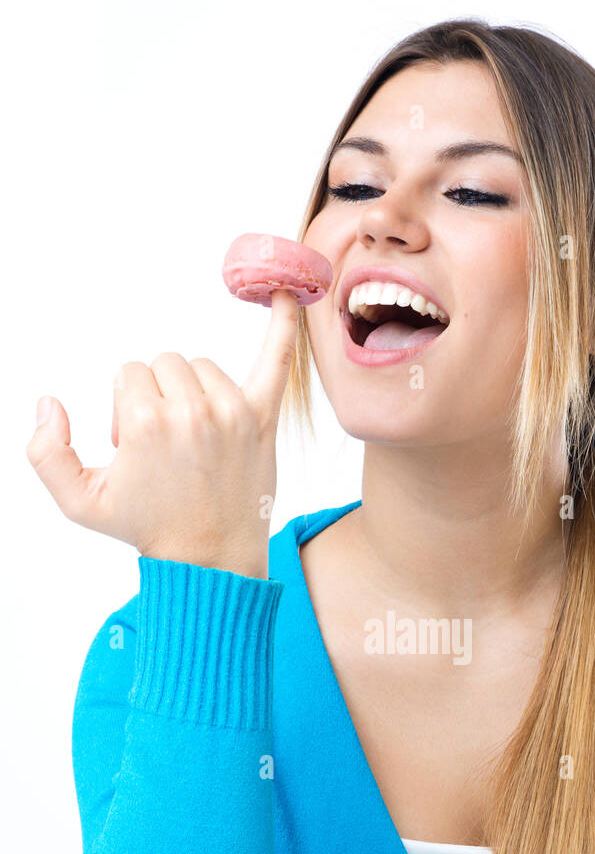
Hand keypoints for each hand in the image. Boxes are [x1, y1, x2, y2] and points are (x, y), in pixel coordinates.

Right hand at [25, 288, 299, 575]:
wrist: (209, 561)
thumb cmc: (148, 528)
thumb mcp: (79, 502)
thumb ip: (45, 453)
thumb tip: (48, 402)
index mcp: (146, 420)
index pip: (130, 373)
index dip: (126, 408)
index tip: (137, 447)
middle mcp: (192, 410)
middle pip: (165, 364)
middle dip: (156, 397)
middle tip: (165, 447)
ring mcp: (232, 412)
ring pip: (202, 367)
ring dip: (192, 392)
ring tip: (193, 439)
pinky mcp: (263, 419)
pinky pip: (278, 360)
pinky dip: (285, 325)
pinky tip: (289, 292)